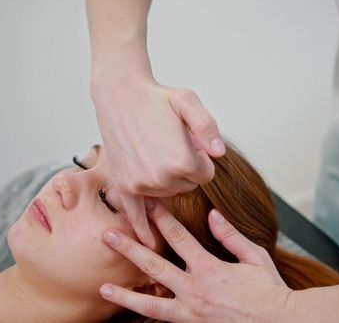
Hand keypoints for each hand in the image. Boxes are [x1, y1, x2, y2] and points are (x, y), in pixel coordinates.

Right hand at [91, 61, 224, 248]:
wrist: (118, 96)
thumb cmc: (156, 98)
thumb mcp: (188, 101)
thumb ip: (208, 128)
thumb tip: (220, 154)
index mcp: (182, 160)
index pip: (206, 175)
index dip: (200, 158)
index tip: (188, 142)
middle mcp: (161, 177)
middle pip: (187, 185)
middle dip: (184, 168)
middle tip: (170, 143)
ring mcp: (140, 184)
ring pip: (167, 194)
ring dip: (166, 179)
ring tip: (155, 152)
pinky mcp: (123, 186)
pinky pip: (136, 215)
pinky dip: (143, 229)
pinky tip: (149, 243)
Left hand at [99, 200, 291, 322]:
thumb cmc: (269, 291)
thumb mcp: (254, 256)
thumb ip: (230, 235)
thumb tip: (213, 215)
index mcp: (210, 269)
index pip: (178, 238)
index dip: (160, 219)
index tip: (146, 204)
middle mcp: (195, 290)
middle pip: (154, 266)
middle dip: (129, 249)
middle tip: (108, 236)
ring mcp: (191, 312)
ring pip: (151, 303)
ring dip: (125, 295)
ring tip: (104, 288)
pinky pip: (164, 320)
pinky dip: (146, 314)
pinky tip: (132, 309)